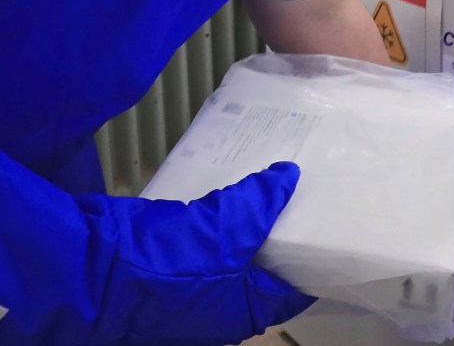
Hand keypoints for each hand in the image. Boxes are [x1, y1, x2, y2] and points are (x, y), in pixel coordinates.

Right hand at [89, 160, 315, 344]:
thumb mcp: (227, 228)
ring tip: (275, 174)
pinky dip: (223, 210)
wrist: (92, 269)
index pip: (295, 285)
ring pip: (238, 244)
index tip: (331, 217)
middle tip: (306, 185)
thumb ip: (262, 201)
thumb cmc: (172, 262)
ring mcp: (198, 281)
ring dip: (252, 213)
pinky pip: (210, 233)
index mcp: (246, 310)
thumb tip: (290, 175)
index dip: (314, 252)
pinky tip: (234, 180)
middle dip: (283, 225)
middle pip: (267, 262)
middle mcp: (226, 302)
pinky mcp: (174, 257)